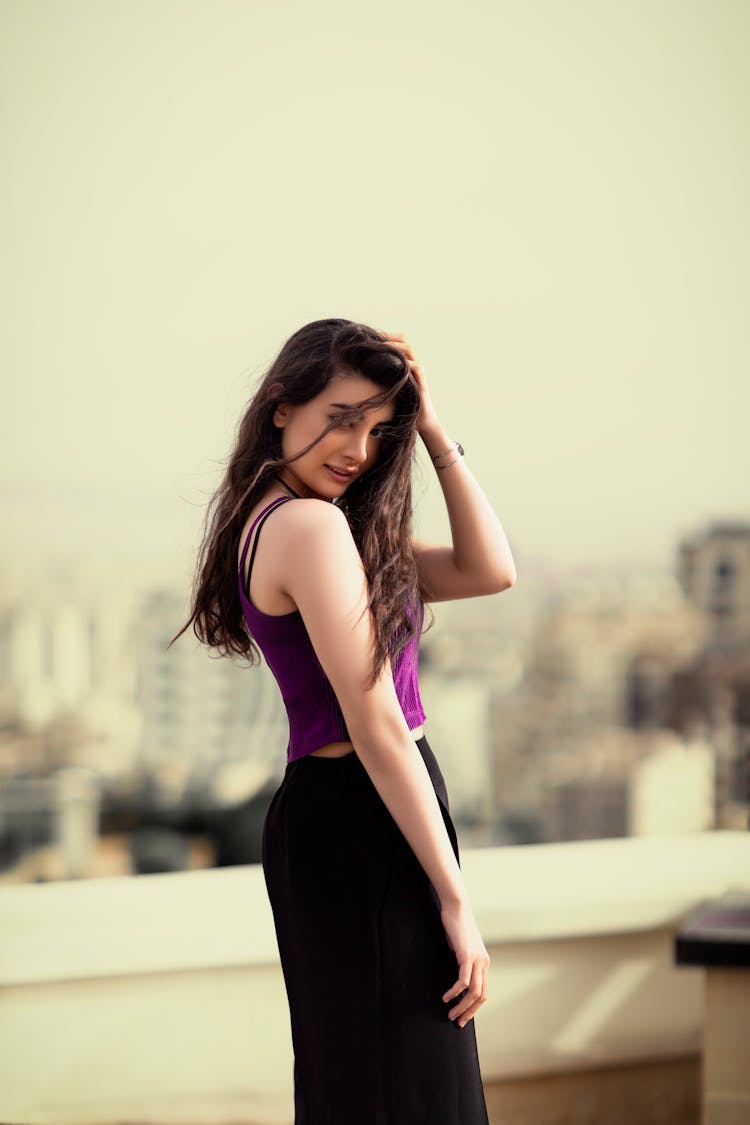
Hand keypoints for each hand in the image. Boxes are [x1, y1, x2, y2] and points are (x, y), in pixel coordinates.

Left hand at [379, 330, 439, 435]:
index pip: (398, 341)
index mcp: (407, 362)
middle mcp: (415, 363)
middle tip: (374, 336)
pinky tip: (391, 362)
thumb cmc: (404, 406)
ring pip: (409, 350)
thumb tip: (359, 370)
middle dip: (389, 336)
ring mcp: (419, 371)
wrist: (422, 422)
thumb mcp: (389, 388)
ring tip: (381, 345)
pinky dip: (404, 362)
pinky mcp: (421, 382)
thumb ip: (381, 377)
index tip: (369, 335)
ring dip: (395, 345)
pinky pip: (415, 367)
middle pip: (404, 340)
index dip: (386, 335)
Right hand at [439, 898, 489, 1027]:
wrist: (457, 906)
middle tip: (457, 1022)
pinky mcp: (467, 955)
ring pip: (474, 991)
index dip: (474, 1006)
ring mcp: (477, 959)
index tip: (463, 1016)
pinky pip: (463, 981)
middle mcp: (484, 962)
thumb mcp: (461, 946)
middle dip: (469, 1011)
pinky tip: (446, 997)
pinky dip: (455, 992)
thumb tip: (457, 972)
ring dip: (462, 1006)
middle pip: (481, 995)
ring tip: (451, 1014)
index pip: (483, 991)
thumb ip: (461, 959)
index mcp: (484, 962)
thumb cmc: (456, 924)